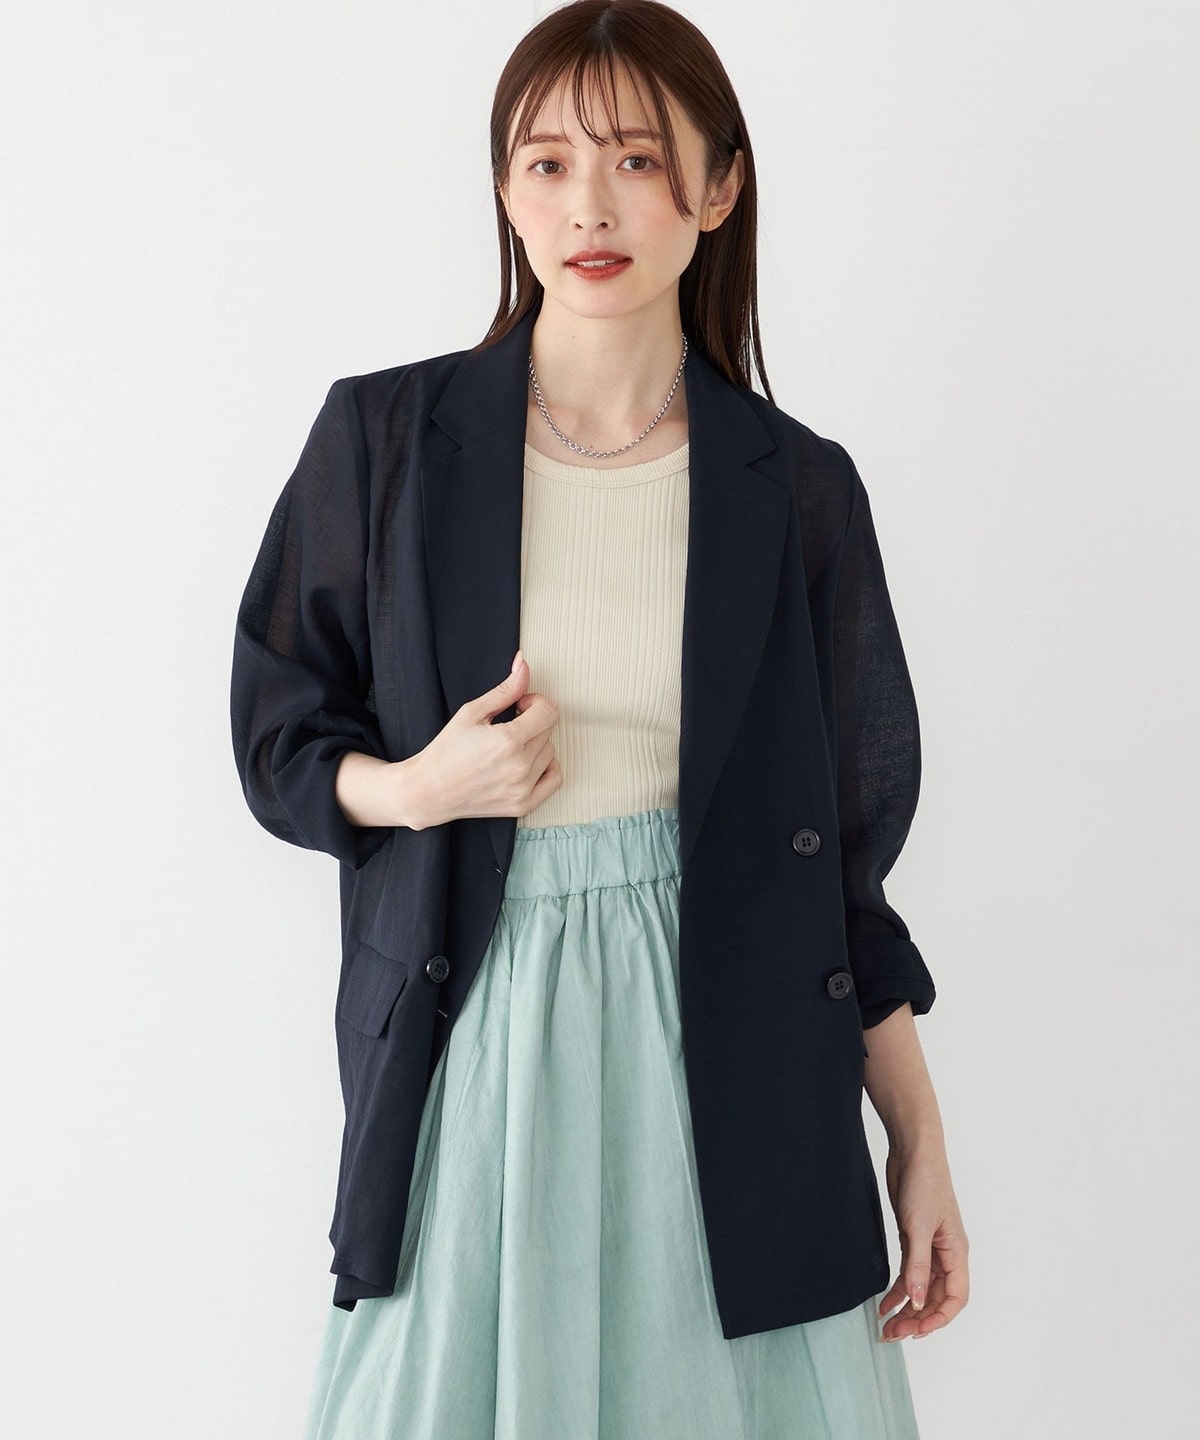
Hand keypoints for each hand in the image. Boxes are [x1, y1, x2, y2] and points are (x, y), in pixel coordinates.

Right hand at [411, 649, 562, 826]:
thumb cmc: (446, 751)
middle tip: (508, 726)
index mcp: (508, 741)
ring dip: (536, 745)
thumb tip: (524, 664)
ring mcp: (522, 788)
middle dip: (532, 722)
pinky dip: (547, 768)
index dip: (536, 702)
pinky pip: (555, 779)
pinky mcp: (523, 805)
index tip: (520, 706)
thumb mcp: (472, 712)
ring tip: (510, 747)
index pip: (549, 711)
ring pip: (550, 752)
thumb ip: (505, 690)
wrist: (430, 791)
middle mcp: (519, 767)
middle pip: (548, 730)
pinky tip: (527, 763)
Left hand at [877, 1137, 969, 1341]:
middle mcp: (946, 1254)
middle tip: (893, 1334)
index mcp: (957, 1252)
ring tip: (886, 1327)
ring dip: (906, 1308)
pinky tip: (884, 1303)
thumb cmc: (925, 1182)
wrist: (913, 1151)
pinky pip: (908, 1273)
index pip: (955, 1297)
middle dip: (917, 1318)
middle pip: (935, 1297)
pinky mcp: (912, 1238)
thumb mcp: (919, 1226)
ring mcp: (929, 1247)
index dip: (937, 1318)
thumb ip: (917, 1265)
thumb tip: (916, 1302)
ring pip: (920, 1288)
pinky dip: (898, 1289)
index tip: (915, 1331)